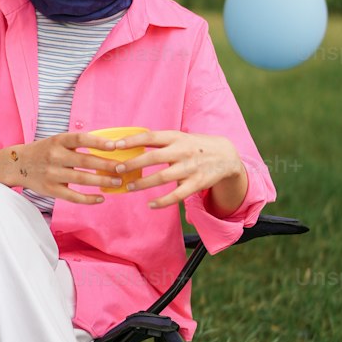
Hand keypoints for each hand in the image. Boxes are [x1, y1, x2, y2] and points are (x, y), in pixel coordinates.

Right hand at [7, 132, 130, 204]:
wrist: (18, 164)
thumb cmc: (44, 151)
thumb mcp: (57, 141)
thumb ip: (77, 143)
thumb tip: (109, 146)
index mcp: (58, 141)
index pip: (80, 139)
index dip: (98, 142)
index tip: (115, 146)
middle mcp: (55, 156)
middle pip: (85, 161)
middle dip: (107, 165)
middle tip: (123, 168)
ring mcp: (52, 174)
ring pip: (82, 179)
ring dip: (102, 181)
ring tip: (118, 182)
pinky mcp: (51, 190)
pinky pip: (73, 196)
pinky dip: (89, 199)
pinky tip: (101, 198)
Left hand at [102, 130, 244, 209]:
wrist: (226, 155)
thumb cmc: (194, 146)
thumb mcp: (179, 138)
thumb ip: (159, 142)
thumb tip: (129, 145)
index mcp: (176, 137)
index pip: (151, 137)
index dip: (132, 140)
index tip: (115, 145)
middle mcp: (183, 151)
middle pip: (153, 157)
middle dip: (133, 164)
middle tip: (117, 169)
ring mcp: (190, 168)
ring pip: (162, 177)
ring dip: (143, 183)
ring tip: (129, 187)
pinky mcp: (197, 184)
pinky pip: (176, 195)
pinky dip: (162, 201)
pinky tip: (150, 204)